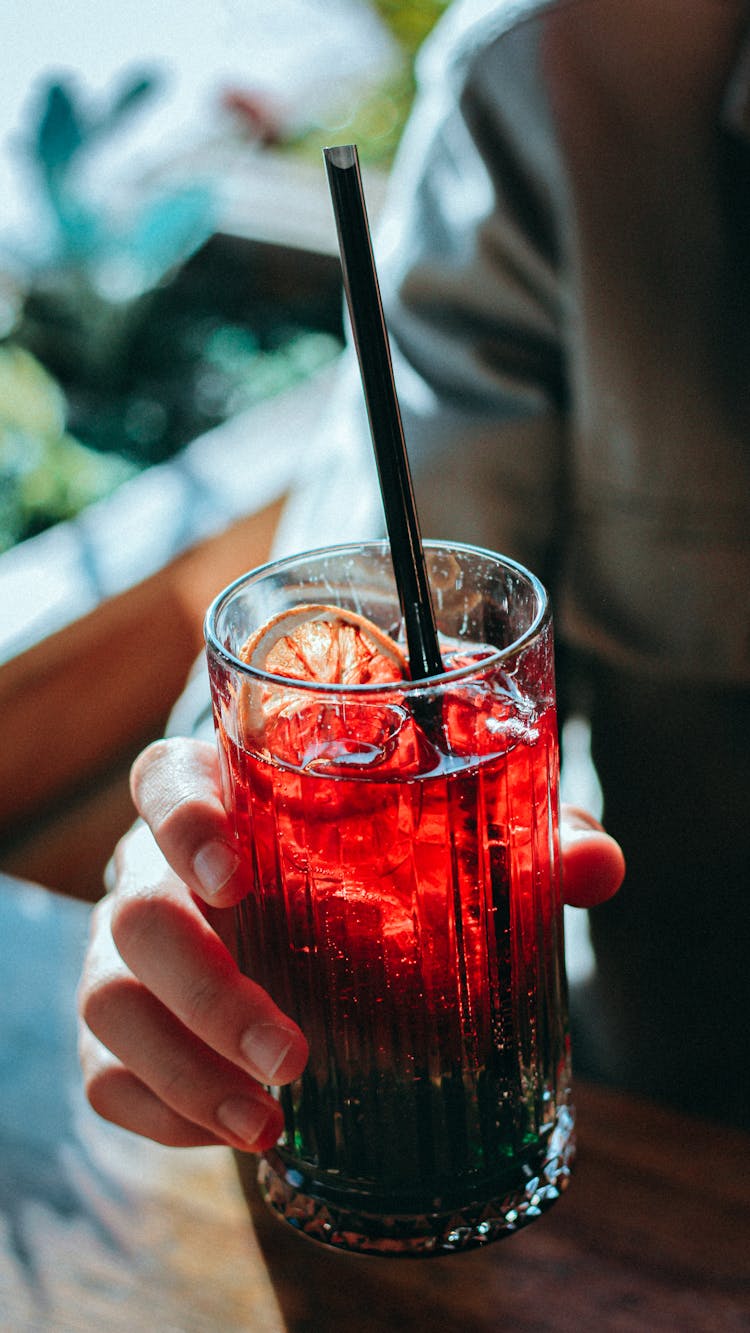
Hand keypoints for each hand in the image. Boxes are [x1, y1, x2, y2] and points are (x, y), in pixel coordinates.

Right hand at [78, 737, 623, 1149]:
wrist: (302, 912)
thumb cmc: (370, 861)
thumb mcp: (442, 837)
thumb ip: (518, 838)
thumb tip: (596, 866)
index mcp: (222, 796)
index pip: (164, 780)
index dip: (182, 820)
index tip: (235, 873)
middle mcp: (159, 868)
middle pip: (134, 910)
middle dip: (205, 989)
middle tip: (292, 1053)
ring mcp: (128, 949)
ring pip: (106, 998)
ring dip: (183, 1069)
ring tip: (268, 1123)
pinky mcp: (122, 1024)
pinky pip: (103, 1070)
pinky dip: (161, 1113)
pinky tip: (235, 1131)